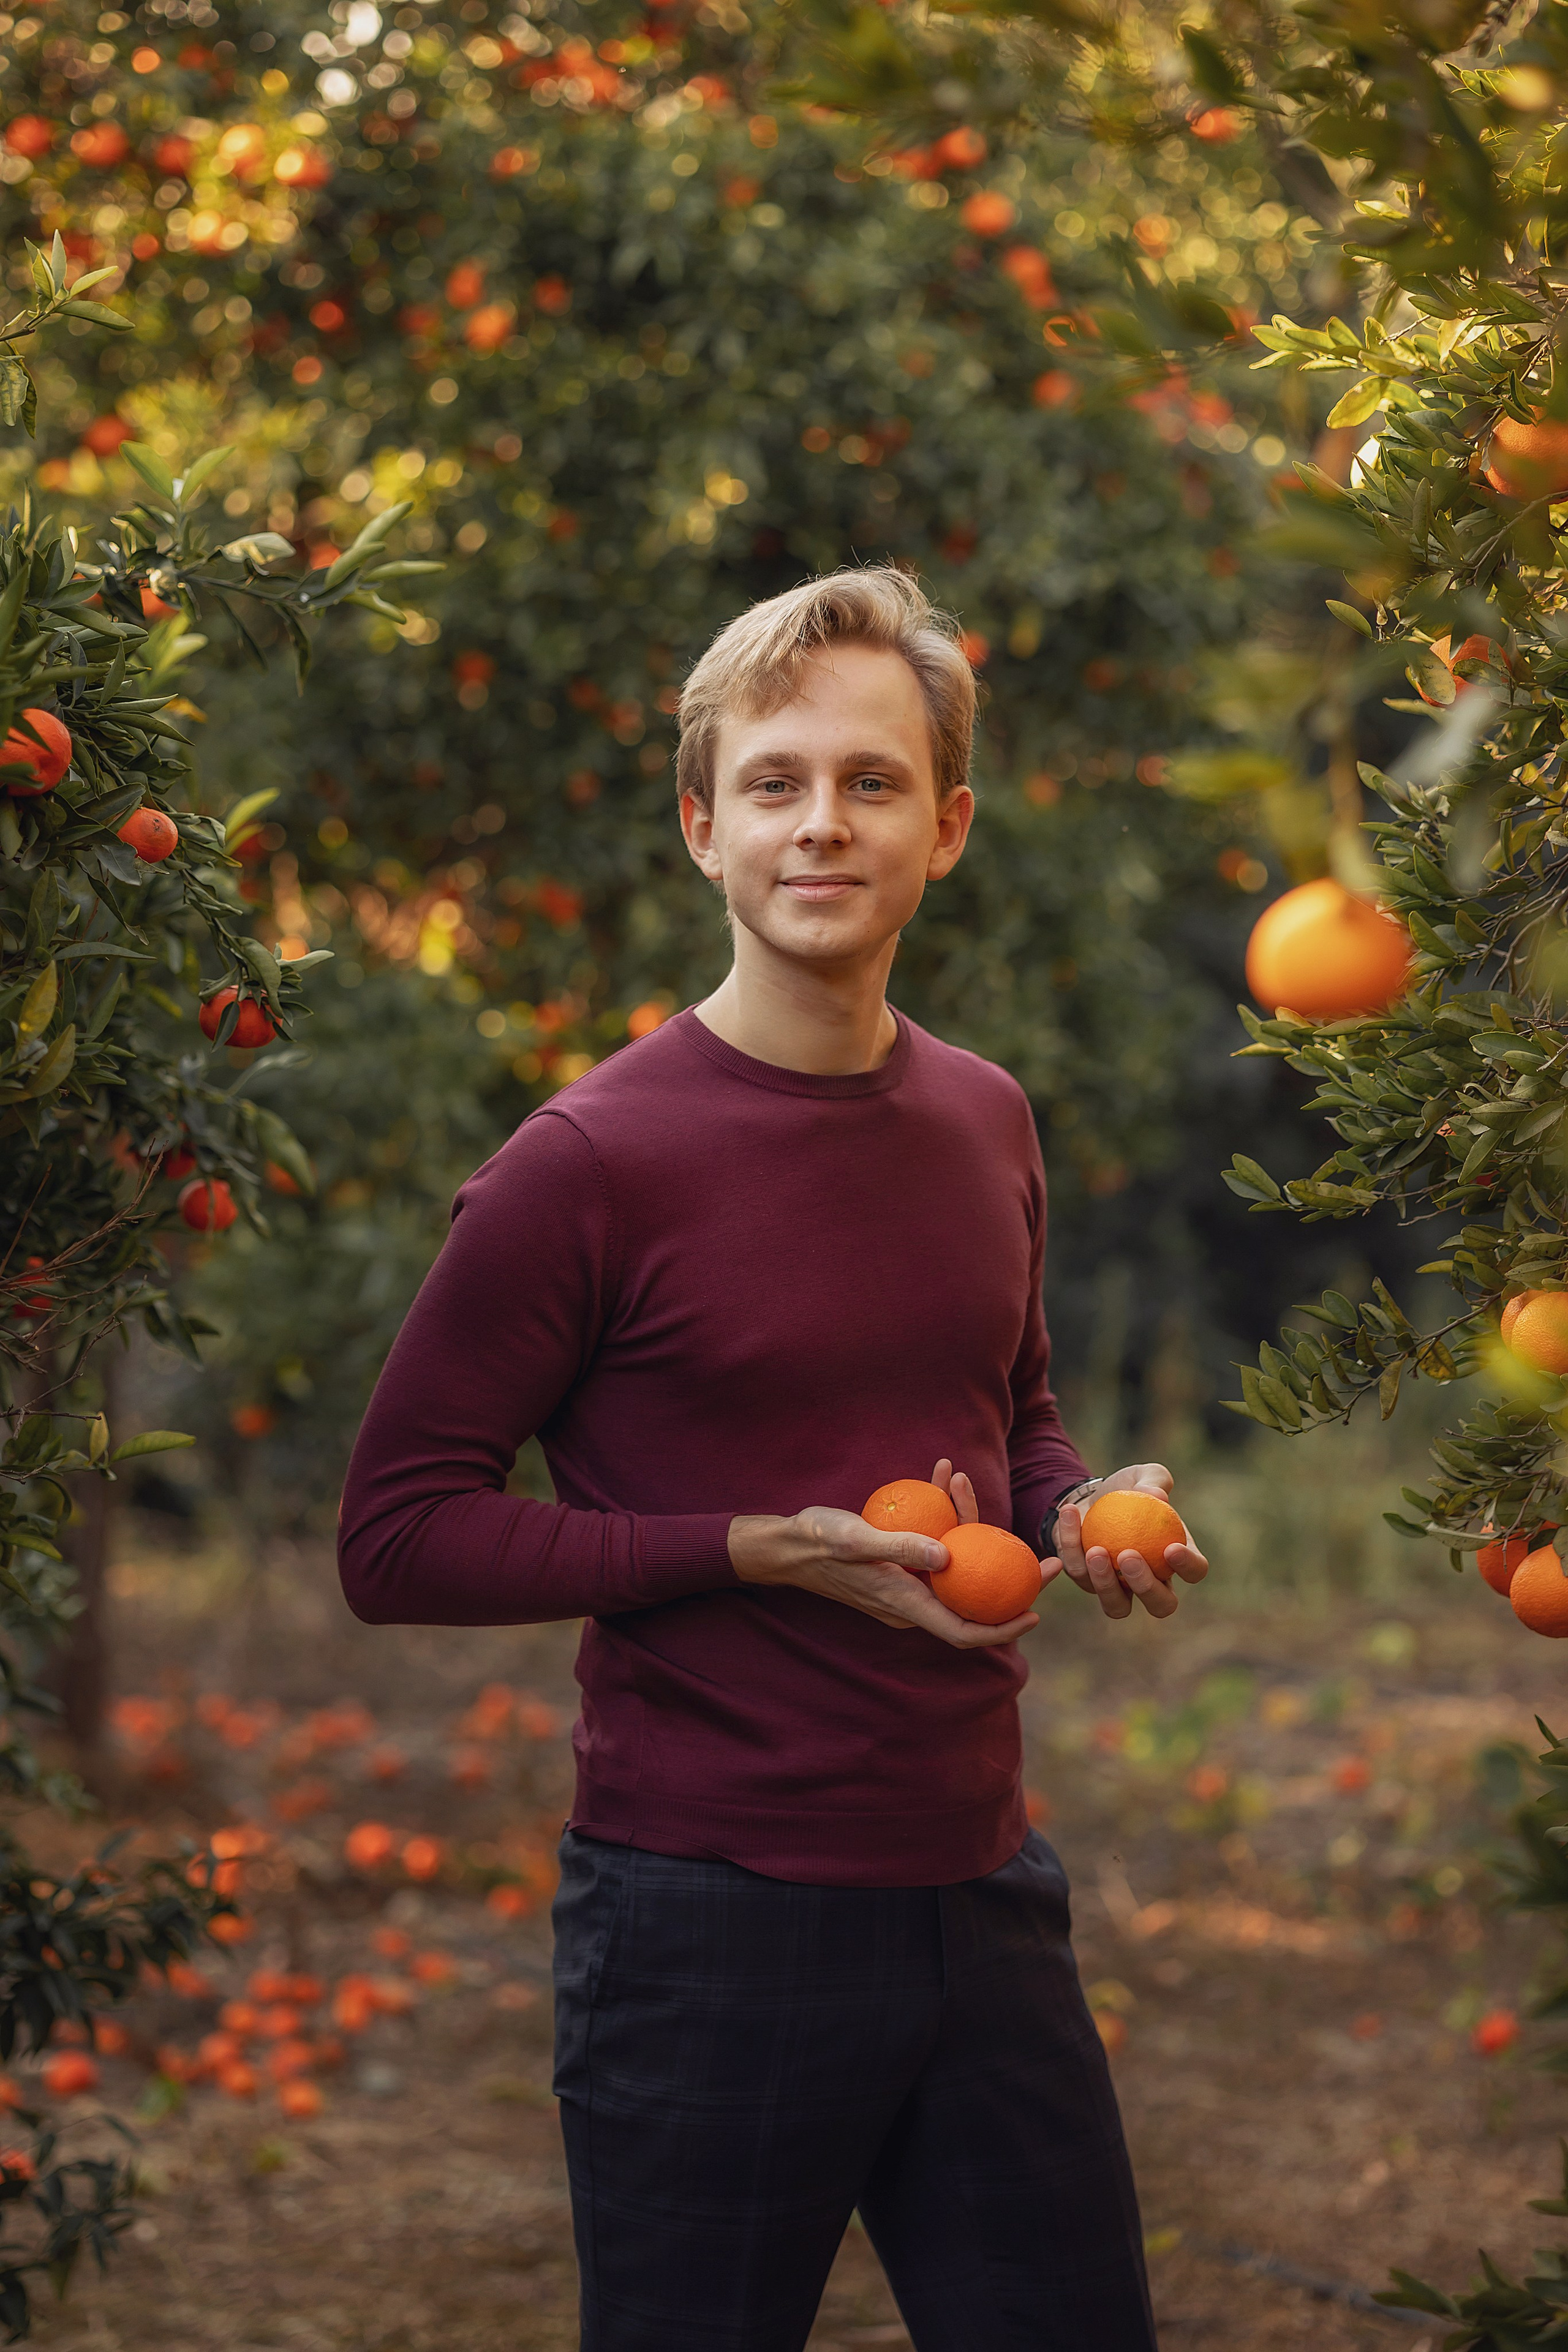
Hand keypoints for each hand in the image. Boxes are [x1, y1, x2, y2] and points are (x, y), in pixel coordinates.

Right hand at [728, 1456, 1038, 1648]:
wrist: (786, 1544)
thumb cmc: (818, 1542)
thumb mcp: (857, 1540)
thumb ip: (901, 1548)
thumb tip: (948, 1557)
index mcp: (905, 1604)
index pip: (963, 1631)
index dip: (1002, 1629)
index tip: (1036, 1613)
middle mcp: (912, 1601)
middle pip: (971, 1600)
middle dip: (1011, 1580)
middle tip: (1047, 1558)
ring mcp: (907, 1584)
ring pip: (955, 1566)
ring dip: (968, 1526)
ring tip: (963, 1479)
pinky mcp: (900, 1565)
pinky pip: (933, 1546)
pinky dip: (943, 1516)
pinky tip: (942, 1476)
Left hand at [1042, 1460, 1208, 1622]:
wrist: (1091, 1496)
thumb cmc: (1127, 1489)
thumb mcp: (1143, 1475)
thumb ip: (1154, 1479)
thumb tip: (1157, 1495)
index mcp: (1175, 1557)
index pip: (1194, 1571)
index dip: (1188, 1566)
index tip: (1171, 1548)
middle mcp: (1152, 1582)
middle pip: (1161, 1605)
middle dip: (1147, 1588)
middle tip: (1128, 1556)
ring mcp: (1119, 1589)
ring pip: (1117, 1607)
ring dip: (1105, 1584)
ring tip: (1096, 1551)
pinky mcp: (1087, 1582)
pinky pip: (1079, 1573)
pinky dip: (1071, 1545)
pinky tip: (1070, 1515)